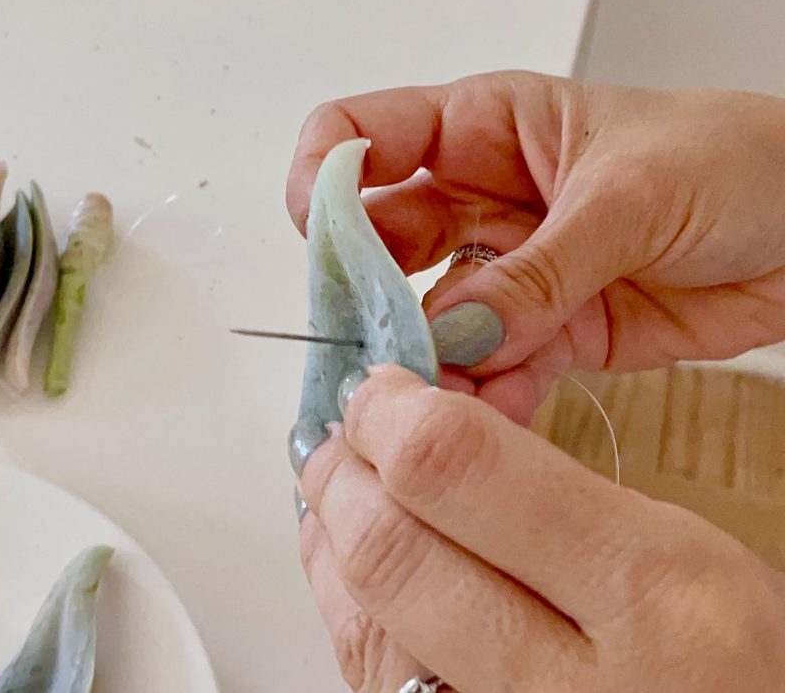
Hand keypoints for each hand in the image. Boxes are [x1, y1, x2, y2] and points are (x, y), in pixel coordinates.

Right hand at [286, 72, 784, 420]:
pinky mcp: (545, 333)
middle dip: (371, 299)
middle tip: (379, 346)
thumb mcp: (631, 195)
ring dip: (434, 364)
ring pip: (433, 322)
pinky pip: (492, 369)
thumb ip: (537, 269)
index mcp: (483, 128)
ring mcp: (509, 271)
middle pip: (380, 247)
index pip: (361, 137)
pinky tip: (499, 414)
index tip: (320, 237)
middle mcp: (480, 199)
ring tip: (450, 398)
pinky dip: (488, 400)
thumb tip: (457, 328)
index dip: (324, 181)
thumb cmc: (741, 160)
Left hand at [298, 365, 784, 692]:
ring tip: (339, 481)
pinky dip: (341, 595)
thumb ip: (545, 488)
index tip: (382, 388)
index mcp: (651, 596)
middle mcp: (564, 682)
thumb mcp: (680, 552)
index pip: (454, 467)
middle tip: (346, 429)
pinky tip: (349, 553)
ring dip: (327, 528)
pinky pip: (366, 666)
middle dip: (343, 468)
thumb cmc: (722, 664)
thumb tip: (416, 423)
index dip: (390, 411)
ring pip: (357, 617)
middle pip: (386, 547)